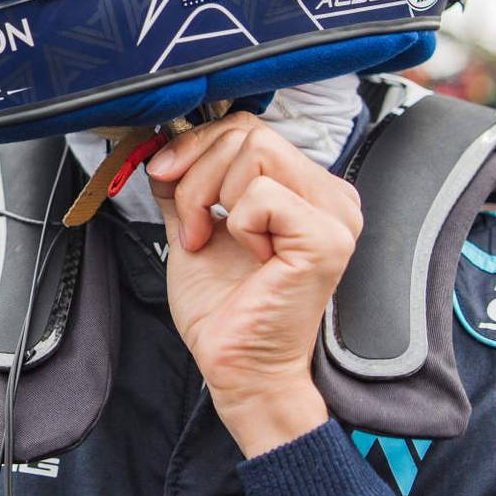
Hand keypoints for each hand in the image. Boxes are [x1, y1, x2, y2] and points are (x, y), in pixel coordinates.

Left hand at [145, 114, 361, 456]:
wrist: (236, 367)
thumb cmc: (224, 308)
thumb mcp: (194, 226)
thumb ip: (185, 184)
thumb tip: (161, 146)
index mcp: (306, 189)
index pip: (250, 128)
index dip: (197, 144)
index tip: (165, 174)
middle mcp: (330, 196)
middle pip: (248, 133)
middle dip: (196, 171)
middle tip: (189, 223)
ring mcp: (335, 215)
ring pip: (253, 152)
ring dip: (207, 196)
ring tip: (209, 240)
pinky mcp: (326, 239)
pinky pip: (260, 195)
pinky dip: (236, 224)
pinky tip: (247, 256)